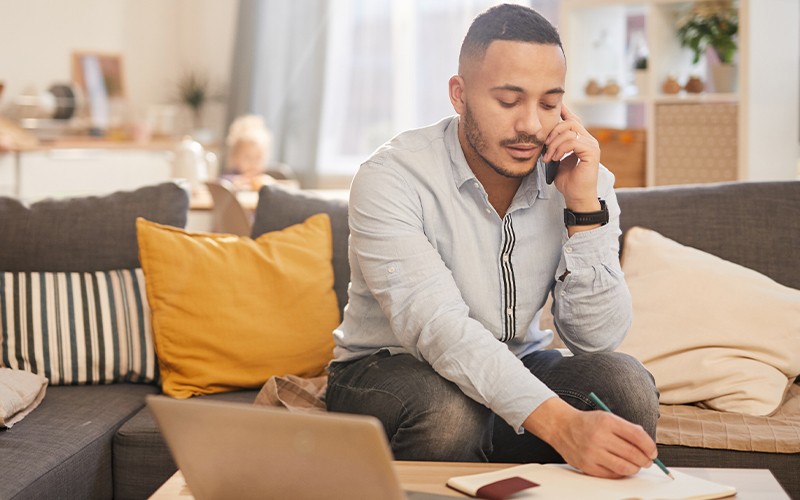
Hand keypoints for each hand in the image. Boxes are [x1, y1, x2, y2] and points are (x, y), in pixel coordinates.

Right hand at [524, 398, 656, 478]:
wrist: (561, 427)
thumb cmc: (588, 423)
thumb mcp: (607, 417)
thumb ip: (627, 429)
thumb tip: (648, 447)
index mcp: (607, 421)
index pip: (637, 436)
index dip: (650, 446)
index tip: (653, 451)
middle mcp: (599, 437)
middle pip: (633, 454)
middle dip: (645, 460)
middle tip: (648, 461)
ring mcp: (592, 453)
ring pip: (624, 467)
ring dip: (635, 468)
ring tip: (636, 465)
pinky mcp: (587, 466)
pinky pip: (612, 474)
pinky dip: (620, 473)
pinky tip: (621, 467)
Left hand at [542, 104, 600, 212]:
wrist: (575, 196)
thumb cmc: (567, 180)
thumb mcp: (556, 159)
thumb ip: (554, 145)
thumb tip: (543, 135)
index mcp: (581, 139)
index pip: (572, 119)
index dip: (562, 111)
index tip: (551, 107)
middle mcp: (588, 139)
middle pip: (569, 122)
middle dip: (553, 131)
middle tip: (544, 146)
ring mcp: (591, 145)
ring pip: (570, 131)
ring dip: (554, 143)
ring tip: (548, 156)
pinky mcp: (592, 152)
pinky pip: (573, 141)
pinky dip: (560, 149)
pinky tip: (555, 158)